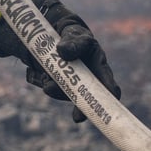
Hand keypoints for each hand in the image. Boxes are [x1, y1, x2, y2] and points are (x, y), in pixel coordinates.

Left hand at [0, 0, 121, 122]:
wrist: (50, 32)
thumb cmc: (68, 32)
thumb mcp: (72, 32)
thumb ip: (72, 41)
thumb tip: (64, 52)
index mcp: (98, 63)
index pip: (108, 82)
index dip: (110, 93)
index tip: (110, 101)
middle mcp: (88, 77)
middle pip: (87, 95)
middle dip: (82, 106)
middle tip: (78, 118)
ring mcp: (71, 82)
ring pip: (65, 93)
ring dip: (56, 90)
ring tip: (46, 82)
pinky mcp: (56, 83)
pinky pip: (49, 87)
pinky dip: (43, 82)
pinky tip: (40, 74)